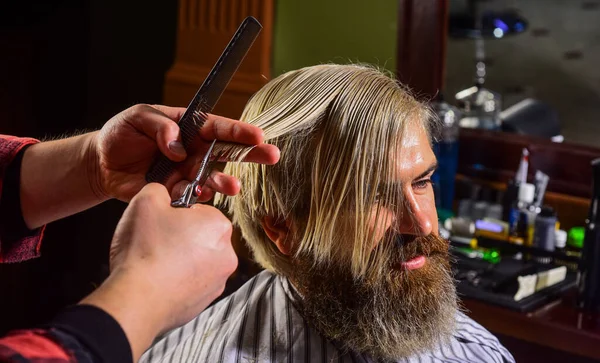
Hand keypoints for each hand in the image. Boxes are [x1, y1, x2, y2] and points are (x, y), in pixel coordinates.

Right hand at [81, 183, 237, 360]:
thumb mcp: (146, 200)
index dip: (176, 214)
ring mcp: (218, 281)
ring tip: (154, 262)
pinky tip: (157, 280)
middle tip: (155, 241)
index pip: (199, 210)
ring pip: (196, 261)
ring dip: (179, 259)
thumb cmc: (145, 250)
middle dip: (180, 236)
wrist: (136, 300)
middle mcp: (227, 254)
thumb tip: (161, 193)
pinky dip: (176, 281)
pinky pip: (190, 284)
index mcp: (219, 225)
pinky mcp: (205, 302)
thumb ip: (159, 189)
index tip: (161, 222)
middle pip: (200, 236)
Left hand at [91, 104, 278, 201]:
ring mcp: (186, 172)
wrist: (101, 163)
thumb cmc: (121, 134)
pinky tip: (200, 196)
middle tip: (272, 155)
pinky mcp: (175, 192)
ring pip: (212, 178)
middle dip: (251, 153)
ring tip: (233, 187)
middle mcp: (193, 150)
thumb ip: (160, 125)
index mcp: (188, 127)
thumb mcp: (138, 117)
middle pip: (226, 151)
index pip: (217, 127)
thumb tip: (178, 146)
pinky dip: (197, 197)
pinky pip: (191, 197)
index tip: (257, 135)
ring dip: (224, 182)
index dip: (237, 131)